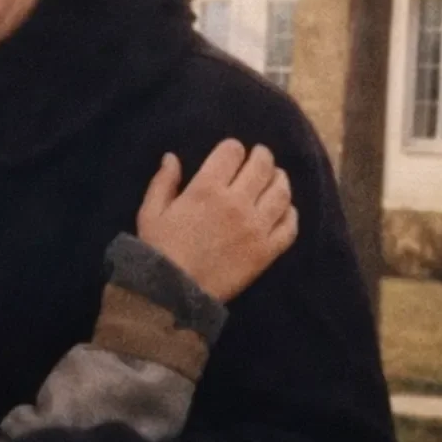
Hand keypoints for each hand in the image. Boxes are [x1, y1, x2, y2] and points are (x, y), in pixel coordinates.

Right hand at [136, 139, 297, 301]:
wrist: (173, 292)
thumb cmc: (159, 250)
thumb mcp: (151, 212)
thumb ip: (163, 182)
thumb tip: (171, 157)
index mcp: (206, 188)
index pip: (232, 152)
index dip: (233, 148)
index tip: (232, 154)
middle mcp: (236, 203)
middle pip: (262, 165)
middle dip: (262, 156)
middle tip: (260, 157)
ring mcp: (255, 227)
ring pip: (281, 192)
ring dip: (280, 179)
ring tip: (276, 178)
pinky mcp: (266, 251)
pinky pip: (289, 227)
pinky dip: (291, 214)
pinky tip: (285, 210)